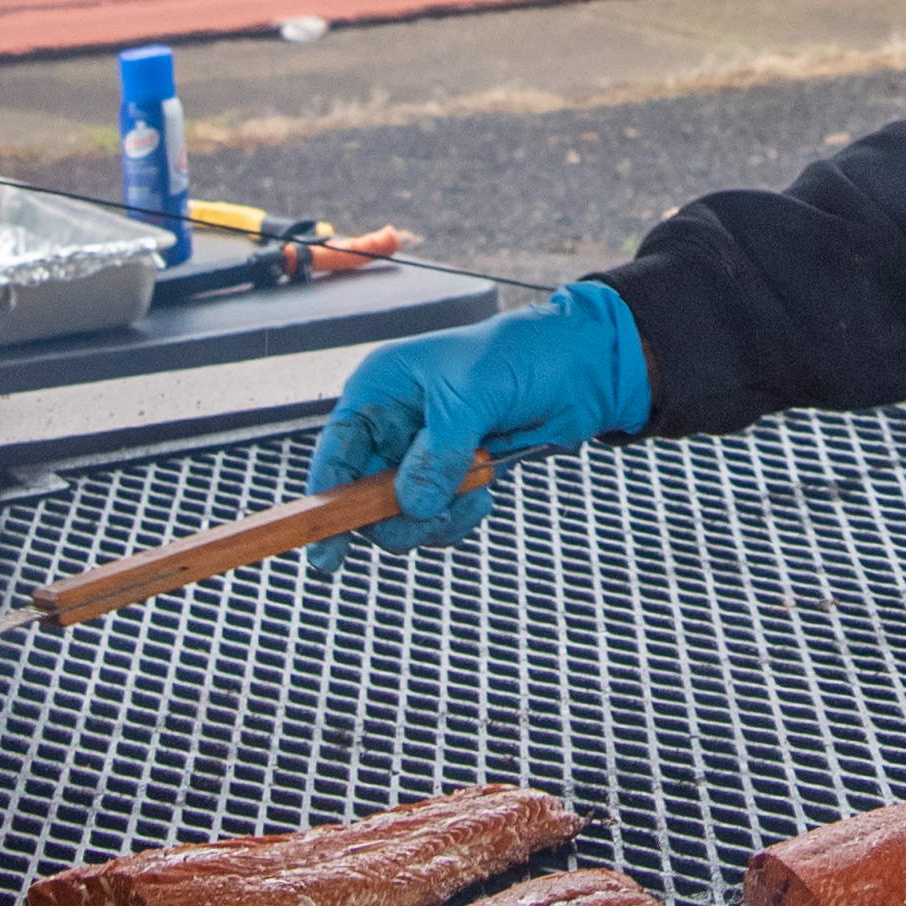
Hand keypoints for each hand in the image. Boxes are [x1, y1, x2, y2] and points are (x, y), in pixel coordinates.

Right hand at [305, 280, 649, 550]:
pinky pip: (435, 517)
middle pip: (363, 494)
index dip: (326, 498)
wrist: (579, 371)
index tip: (325, 548)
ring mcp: (422, 453)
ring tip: (472, 496)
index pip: (336, 449)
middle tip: (429, 518)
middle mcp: (394, 423)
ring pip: (400, 513)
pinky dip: (456, 518)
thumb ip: (437, 453)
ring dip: (434, 517)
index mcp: (382, 388)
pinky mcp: (452, 476)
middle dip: (395, 514)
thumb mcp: (472, 397)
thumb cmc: (520, 357)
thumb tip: (409, 503)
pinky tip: (482, 497)